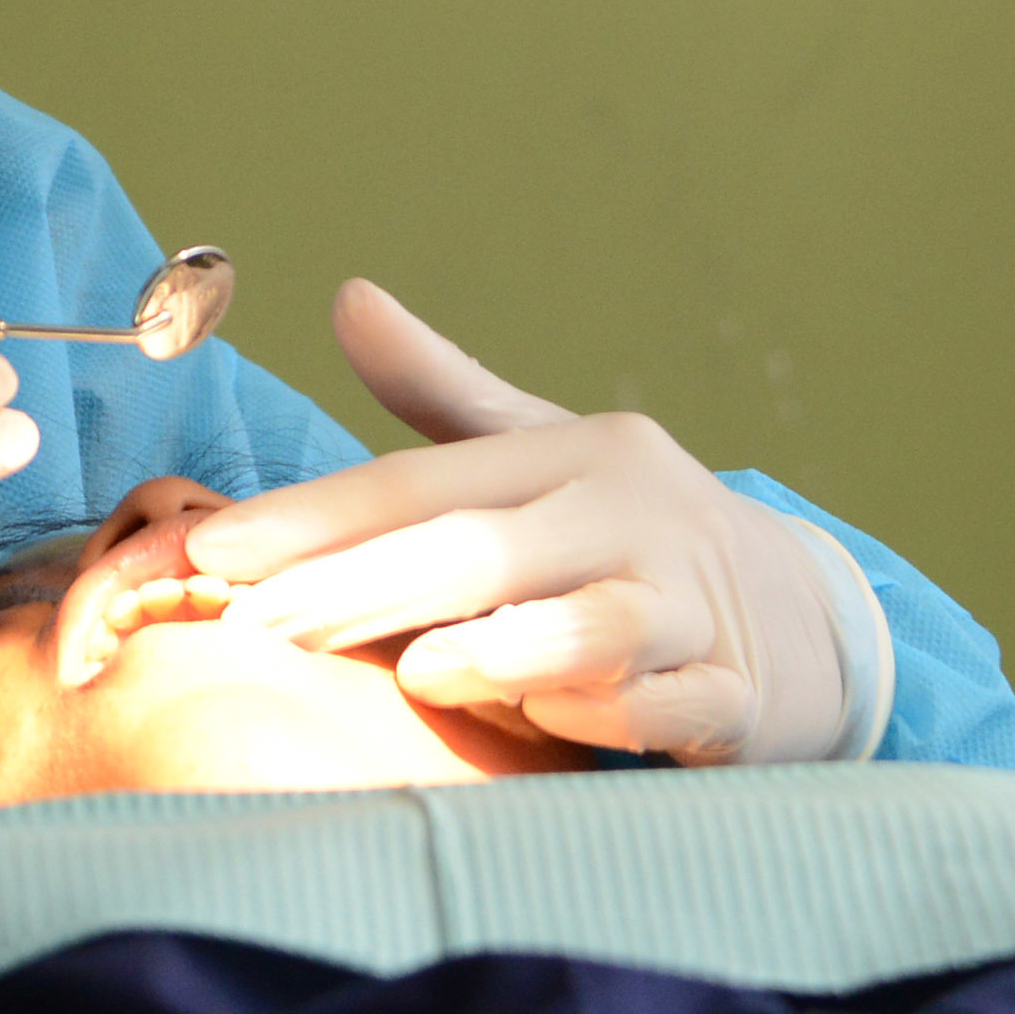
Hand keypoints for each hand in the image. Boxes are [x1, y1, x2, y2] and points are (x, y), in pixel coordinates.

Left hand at [174, 282, 875, 764]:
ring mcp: (691, 610)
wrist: (802, 617)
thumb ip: (440, 392)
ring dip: (500, 650)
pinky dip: (610, 710)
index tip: (212, 550)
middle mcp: (632, 518)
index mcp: (573, 455)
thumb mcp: (541, 454)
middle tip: (259, 626)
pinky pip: (672, 706)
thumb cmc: (625, 534)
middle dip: (364, 589)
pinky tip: (545, 715)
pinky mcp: (737, 697)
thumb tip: (347, 298)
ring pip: (590, 626)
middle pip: (483, 553)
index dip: (311, 518)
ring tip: (415, 671)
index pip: (418, 486)